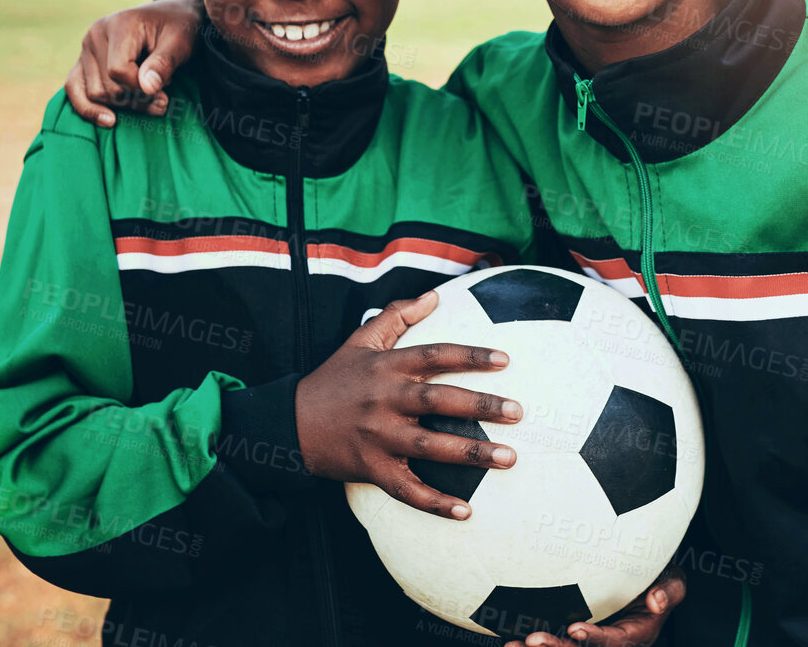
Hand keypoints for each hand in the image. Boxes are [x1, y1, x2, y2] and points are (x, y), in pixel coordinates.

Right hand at [64, 0, 203, 126]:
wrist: (170, 18)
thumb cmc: (177, 29)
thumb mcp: (180, 42)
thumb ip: (163, 63)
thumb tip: (147, 88)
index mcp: (119, 24)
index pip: (118, 70)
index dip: (140, 88)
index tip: (164, 92)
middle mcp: (95, 35)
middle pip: (106, 86)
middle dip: (136, 100)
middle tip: (163, 100)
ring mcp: (86, 49)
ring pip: (94, 93)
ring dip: (124, 104)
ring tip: (151, 97)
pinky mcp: (84, 61)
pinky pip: (74, 89)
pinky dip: (89, 108)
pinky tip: (109, 121)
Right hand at [296, 291, 520, 518]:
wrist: (289, 423)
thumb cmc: (333, 379)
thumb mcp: (360, 340)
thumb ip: (397, 316)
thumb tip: (434, 295)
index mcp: (387, 367)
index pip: (435, 355)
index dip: (470, 355)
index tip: (505, 359)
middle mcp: (385, 400)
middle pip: (439, 400)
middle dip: (481, 406)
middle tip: (518, 411)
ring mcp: (378, 436)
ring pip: (430, 446)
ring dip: (471, 453)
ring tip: (509, 457)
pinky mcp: (371, 468)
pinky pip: (406, 489)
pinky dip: (434, 503)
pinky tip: (465, 512)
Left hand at [504, 568, 684, 646]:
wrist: (646, 579)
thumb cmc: (659, 580)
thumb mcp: (673, 582)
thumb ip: (670, 590)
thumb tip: (657, 600)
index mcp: (634, 635)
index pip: (614, 641)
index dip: (595, 639)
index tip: (575, 629)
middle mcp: (610, 641)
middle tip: (532, 640)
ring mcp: (591, 638)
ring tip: (513, 644)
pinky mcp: (573, 633)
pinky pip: (554, 640)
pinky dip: (532, 641)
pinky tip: (510, 638)